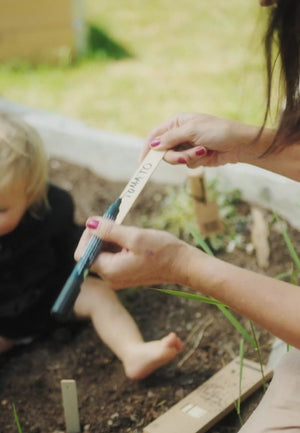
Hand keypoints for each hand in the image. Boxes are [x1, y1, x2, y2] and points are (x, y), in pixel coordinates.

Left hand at [75, 219, 187, 288]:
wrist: (183, 265)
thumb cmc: (162, 251)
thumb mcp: (134, 236)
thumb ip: (109, 230)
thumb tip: (89, 222)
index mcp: (110, 271)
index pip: (83, 254)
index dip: (88, 236)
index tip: (101, 222)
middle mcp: (111, 278)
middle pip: (92, 254)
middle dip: (100, 235)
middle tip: (115, 222)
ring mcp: (118, 277)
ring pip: (103, 253)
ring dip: (110, 238)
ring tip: (127, 230)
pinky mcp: (126, 273)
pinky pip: (113, 257)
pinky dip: (117, 244)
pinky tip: (130, 238)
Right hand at [141, 112, 264, 168]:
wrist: (240, 144)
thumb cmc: (218, 131)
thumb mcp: (192, 131)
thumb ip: (171, 138)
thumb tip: (154, 145)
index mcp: (177, 122)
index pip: (155, 136)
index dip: (147, 149)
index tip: (142, 163)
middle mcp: (180, 134)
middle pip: (164, 152)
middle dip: (175, 156)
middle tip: (184, 158)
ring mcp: (187, 146)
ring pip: (176, 160)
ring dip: (189, 158)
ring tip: (204, 151)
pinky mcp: (195, 157)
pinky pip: (188, 164)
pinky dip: (197, 162)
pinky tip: (209, 155)